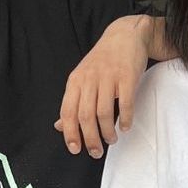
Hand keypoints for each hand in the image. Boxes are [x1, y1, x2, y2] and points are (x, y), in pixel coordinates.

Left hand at [55, 14, 151, 157]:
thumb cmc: (102, 61)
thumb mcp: (82, 78)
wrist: (125, 36)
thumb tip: (59, 126)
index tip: (75, 149)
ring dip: (108, 132)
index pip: (68, 112)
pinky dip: (126, 119)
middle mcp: (90, 79)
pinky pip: (126, 103)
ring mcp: (109, 77)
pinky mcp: (127, 76)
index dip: (70, 133)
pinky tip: (126, 126)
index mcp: (75, 81)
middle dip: (90, 139)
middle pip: (86, 116)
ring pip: (104, 113)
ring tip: (111, 139)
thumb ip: (72, 102)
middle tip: (96, 152)